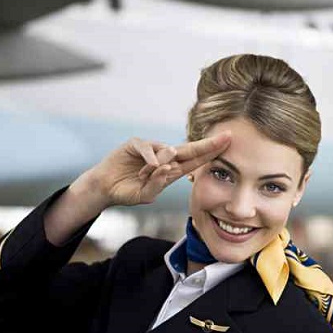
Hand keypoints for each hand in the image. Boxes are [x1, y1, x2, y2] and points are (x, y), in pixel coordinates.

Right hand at [82, 132, 230, 207]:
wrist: (105, 188)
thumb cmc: (127, 192)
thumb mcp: (145, 195)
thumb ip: (157, 186)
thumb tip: (167, 168)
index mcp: (170, 170)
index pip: (195, 160)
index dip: (211, 153)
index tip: (228, 145)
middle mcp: (164, 157)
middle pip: (190, 149)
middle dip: (209, 144)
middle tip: (227, 137)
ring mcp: (151, 149)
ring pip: (167, 152)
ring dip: (159, 167)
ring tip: (144, 176)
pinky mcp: (136, 144)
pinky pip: (148, 148)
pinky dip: (150, 158)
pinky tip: (148, 168)